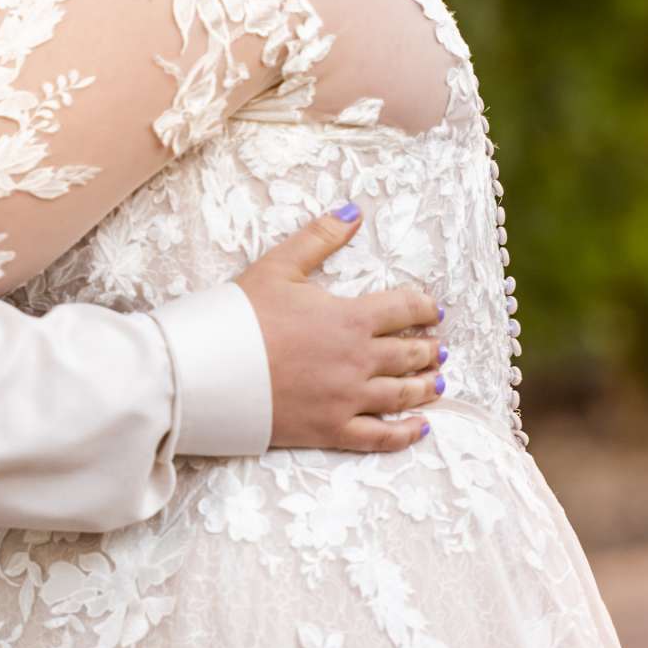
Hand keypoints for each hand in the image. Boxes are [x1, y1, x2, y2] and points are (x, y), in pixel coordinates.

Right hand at [239, 205, 444, 451]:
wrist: (209, 370)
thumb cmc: (240, 315)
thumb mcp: (279, 266)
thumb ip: (320, 238)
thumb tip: (354, 210)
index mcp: (349, 318)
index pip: (404, 309)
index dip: (424, 307)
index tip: (433, 310)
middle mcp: (357, 360)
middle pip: (409, 354)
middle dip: (428, 349)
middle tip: (438, 348)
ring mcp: (347, 398)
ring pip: (401, 394)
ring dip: (425, 386)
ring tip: (437, 382)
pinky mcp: (330, 429)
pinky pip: (380, 436)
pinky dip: (405, 433)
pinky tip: (419, 427)